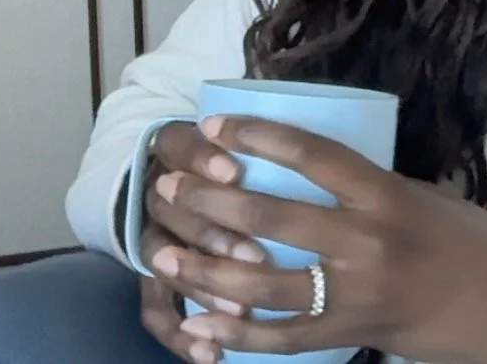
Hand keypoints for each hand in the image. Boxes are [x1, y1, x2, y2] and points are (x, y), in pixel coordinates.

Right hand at [137, 122, 265, 360]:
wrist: (177, 187)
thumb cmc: (247, 164)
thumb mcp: (258, 148)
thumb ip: (284, 151)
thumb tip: (333, 162)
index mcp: (180, 148)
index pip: (178, 144)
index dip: (201, 158)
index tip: (233, 172)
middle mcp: (160, 188)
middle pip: (168, 207)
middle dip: (211, 231)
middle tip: (254, 256)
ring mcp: (154, 234)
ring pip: (162, 259)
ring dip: (204, 284)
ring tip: (240, 310)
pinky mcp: (156, 276)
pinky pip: (153, 309)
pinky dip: (178, 335)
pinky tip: (208, 356)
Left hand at [149, 115, 486, 363]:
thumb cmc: (468, 242)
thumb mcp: (420, 195)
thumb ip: (364, 186)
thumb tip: (305, 167)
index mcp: (384, 195)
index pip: (311, 155)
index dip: (257, 137)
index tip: (214, 125)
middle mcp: (366, 242)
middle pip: (270, 217)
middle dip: (209, 201)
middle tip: (170, 186)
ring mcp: (356, 293)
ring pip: (262, 283)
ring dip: (205, 270)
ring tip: (165, 256)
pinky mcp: (352, 333)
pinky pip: (283, 340)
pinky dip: (236, 336)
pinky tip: (198, 326)